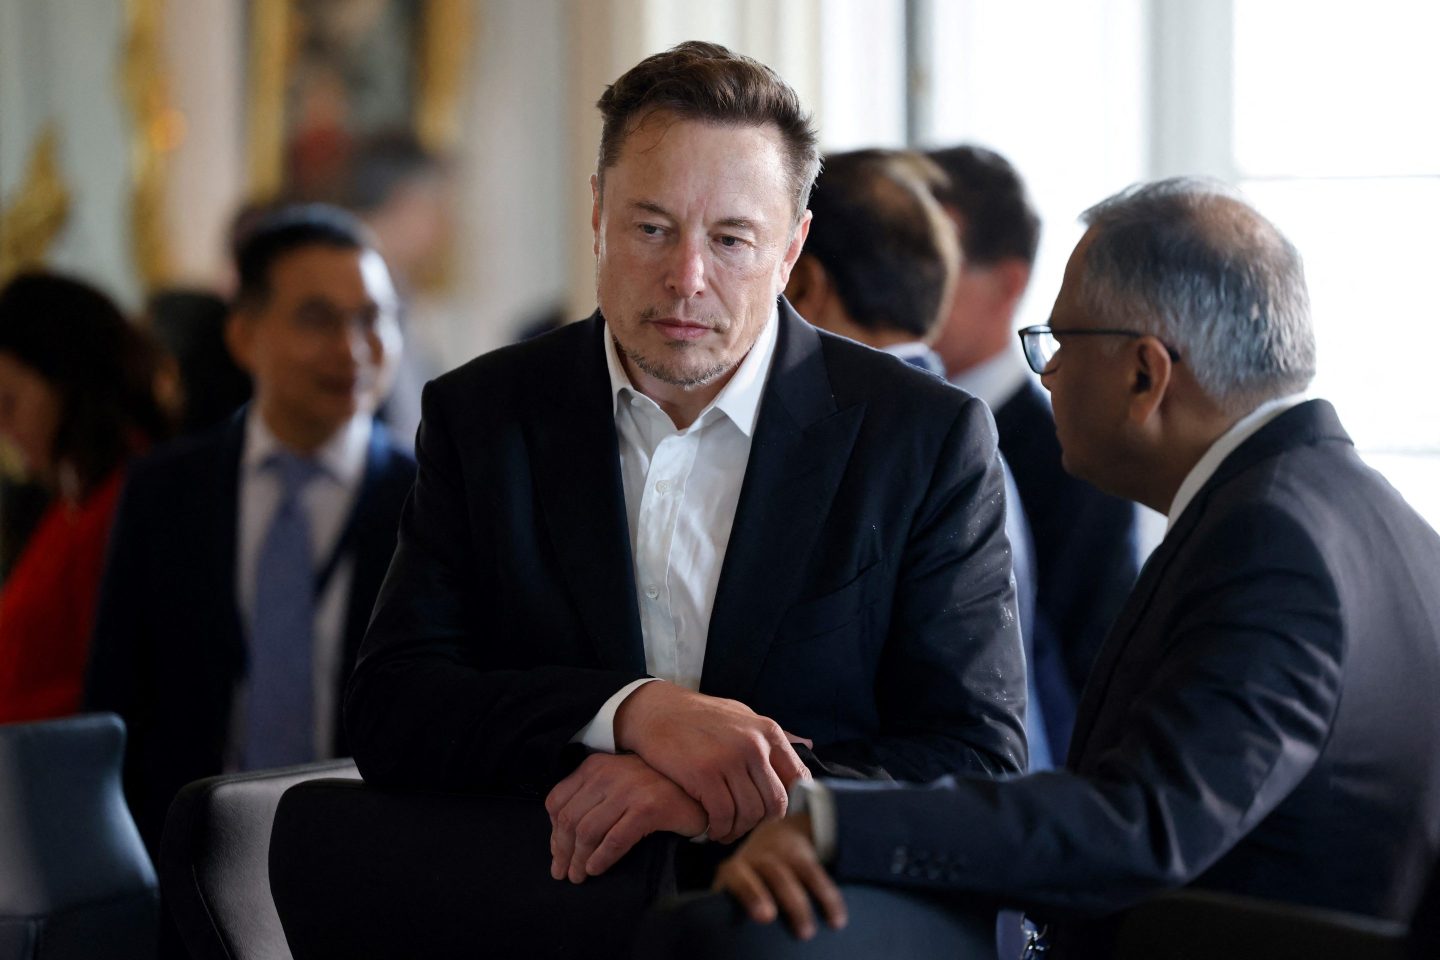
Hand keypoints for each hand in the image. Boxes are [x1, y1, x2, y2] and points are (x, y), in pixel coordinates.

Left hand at [545, 753, 705, 882]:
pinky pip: (615, 839)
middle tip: (564, 874)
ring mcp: (629, 789)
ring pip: (588, 831)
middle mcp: (608, 773)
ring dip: (579, 860)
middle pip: (569, 819)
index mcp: (595, 766)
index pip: (557, 800)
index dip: (552, 833)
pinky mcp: (649, 808)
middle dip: (562, 852)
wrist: (698, 791)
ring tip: (579, 876)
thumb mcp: (617, 786)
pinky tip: (597, 869)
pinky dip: (601, 858)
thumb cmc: (654, 792)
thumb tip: (560, 840)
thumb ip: (591, 801)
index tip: (557, 855)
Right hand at [614, 681, 809, 842]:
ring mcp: (730, 759)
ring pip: (750, 813)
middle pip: (775, 803)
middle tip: (744, 826)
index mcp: (768, 731)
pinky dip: (719, 829)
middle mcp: (754, 745)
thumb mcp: (742, 715)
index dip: (790, 804)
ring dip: (738, 830)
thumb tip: (808, 745)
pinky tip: (711, 829)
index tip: (771, 813)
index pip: (798, 779)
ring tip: (726, 830)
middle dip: (761, 823)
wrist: (655, 710)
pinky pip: (723, 816)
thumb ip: (773, 735)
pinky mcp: (704, 774)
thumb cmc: (700, 716)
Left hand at [714, 815, 846, 940]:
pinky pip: (818, 875)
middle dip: (787, 898)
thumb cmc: (749, 880)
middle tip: (794, 928)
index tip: (767, 916)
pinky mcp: (805, 857)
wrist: (775, 836)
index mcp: (736, 870)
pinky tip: (837, 921)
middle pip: (773, 872)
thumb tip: (729, 949)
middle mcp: (760, 858)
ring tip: (809, 934)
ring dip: (806, 903)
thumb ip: (731, 910)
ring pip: (798, 873)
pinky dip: (829, 898)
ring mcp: (784, 855)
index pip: (739, 877)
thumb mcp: (735, 888)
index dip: (752, 894)